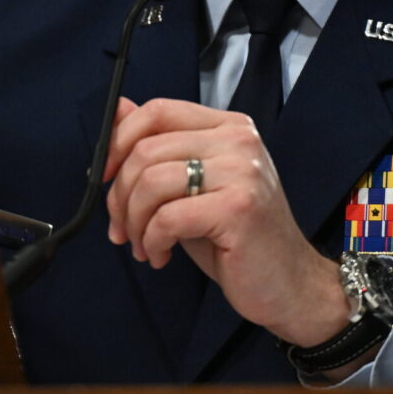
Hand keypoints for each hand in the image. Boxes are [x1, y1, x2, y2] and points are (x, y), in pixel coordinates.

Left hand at [103, 97, 347, 347]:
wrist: (288, 284)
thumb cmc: (235, 238)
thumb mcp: (191, 186)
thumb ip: (159, 147)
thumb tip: (116, 109)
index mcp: (228, 126)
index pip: (158, 111)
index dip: (119, 141)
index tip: (104, 176)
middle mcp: (238, 140)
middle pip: (147, 149)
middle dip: (119, 195)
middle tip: (121, 228)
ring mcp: (242, 172)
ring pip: (151, 182)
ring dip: (134, 222)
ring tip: (144, 246)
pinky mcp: (238, 208)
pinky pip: (167, 217)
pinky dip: (153, 240)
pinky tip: (162, 255)